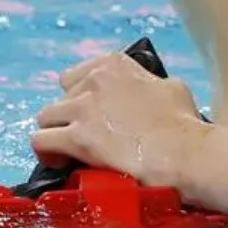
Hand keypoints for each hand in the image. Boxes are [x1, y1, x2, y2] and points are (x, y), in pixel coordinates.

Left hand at [28, 52, 207, 185]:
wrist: (186, 154)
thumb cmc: (184, 125)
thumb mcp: (171, 87)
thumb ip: (148, 83)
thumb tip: (146, 90)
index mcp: (114, 64)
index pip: (77, 76)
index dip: (81, 98)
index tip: (90, 115)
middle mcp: (94, 79)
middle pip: (61, 97)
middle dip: (69, 117)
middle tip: (83, 137)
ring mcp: (84, 107)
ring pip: (45, 117)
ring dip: (55, 133)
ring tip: (67, 153)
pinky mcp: (77, 137)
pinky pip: (41, 141)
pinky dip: (46, 153)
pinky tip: (58, 163)